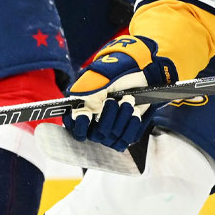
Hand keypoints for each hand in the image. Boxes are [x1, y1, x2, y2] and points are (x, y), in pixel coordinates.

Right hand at [62, 35, 178, 150]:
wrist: (139, 76)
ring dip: (123, 116)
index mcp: (83, 112)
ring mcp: (111, 131)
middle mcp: (95, 125)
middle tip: (113, 100)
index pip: (76, 129)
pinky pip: (127, 138)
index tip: (87, 114)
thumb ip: (86, 96)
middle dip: (108, 116)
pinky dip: (132, 124)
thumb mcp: (97, 81)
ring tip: (127, 100)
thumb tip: (85, 110)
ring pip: (113, 136)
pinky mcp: (126, 133)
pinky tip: (135, 111)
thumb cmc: (115, 77)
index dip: (80, 125)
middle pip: (97, 134)